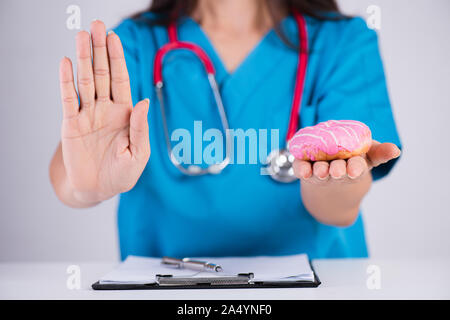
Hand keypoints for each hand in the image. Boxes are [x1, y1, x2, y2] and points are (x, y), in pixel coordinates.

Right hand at [59, 20, 149, 203]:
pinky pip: (68, 100)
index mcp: (125, 113)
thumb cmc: (122, 173)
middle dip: (100, 51)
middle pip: (102, 74)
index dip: (117, 59)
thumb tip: (142, 102)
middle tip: (97, 26)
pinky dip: (66, 82)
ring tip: (81, 36)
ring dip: (83, 59)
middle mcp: (105, 109)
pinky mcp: (71, 125)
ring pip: (85, 82)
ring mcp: (87, 115)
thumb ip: (141, 128)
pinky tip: (66, 64)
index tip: (114, 38)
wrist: (98, 189)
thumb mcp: (139, 154)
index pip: (120, 80)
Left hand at [293, 140, 400, 183]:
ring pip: (319, 172)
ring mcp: (320, 172)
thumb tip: (396, 150)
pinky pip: (301, 170)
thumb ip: (380, 152)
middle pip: (337, 171)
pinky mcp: (304, 170)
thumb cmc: (352, 162)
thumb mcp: (368, 156)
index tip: (354, 169)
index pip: (357, 168)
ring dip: (320, 171)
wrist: (329, 183)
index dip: (356, 168)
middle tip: (337, 170)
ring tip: (321, 170)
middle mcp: (336, 172)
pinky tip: (302, 170)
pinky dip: (301, 170)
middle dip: (337, 170)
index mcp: (354, 167)